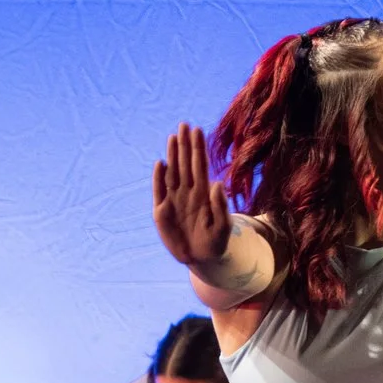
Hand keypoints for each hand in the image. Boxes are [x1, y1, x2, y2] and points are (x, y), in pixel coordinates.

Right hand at [153, 123, 231, 267]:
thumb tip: (216, 183)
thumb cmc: (216, 242)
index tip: (197, 130)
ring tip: (173, 137)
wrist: (200, 258)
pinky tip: (161, 163)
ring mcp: (174, 200)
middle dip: (185, 144)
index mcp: (204, 194)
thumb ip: (220, 206)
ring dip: (173, 155)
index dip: (198, 148)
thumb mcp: (223, 226)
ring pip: (173, 173)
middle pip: (186, 164)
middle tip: (184, 125)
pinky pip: (159, 191)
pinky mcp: (161, 211)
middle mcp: (188, 192)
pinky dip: (159, 178)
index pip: (200, 165)